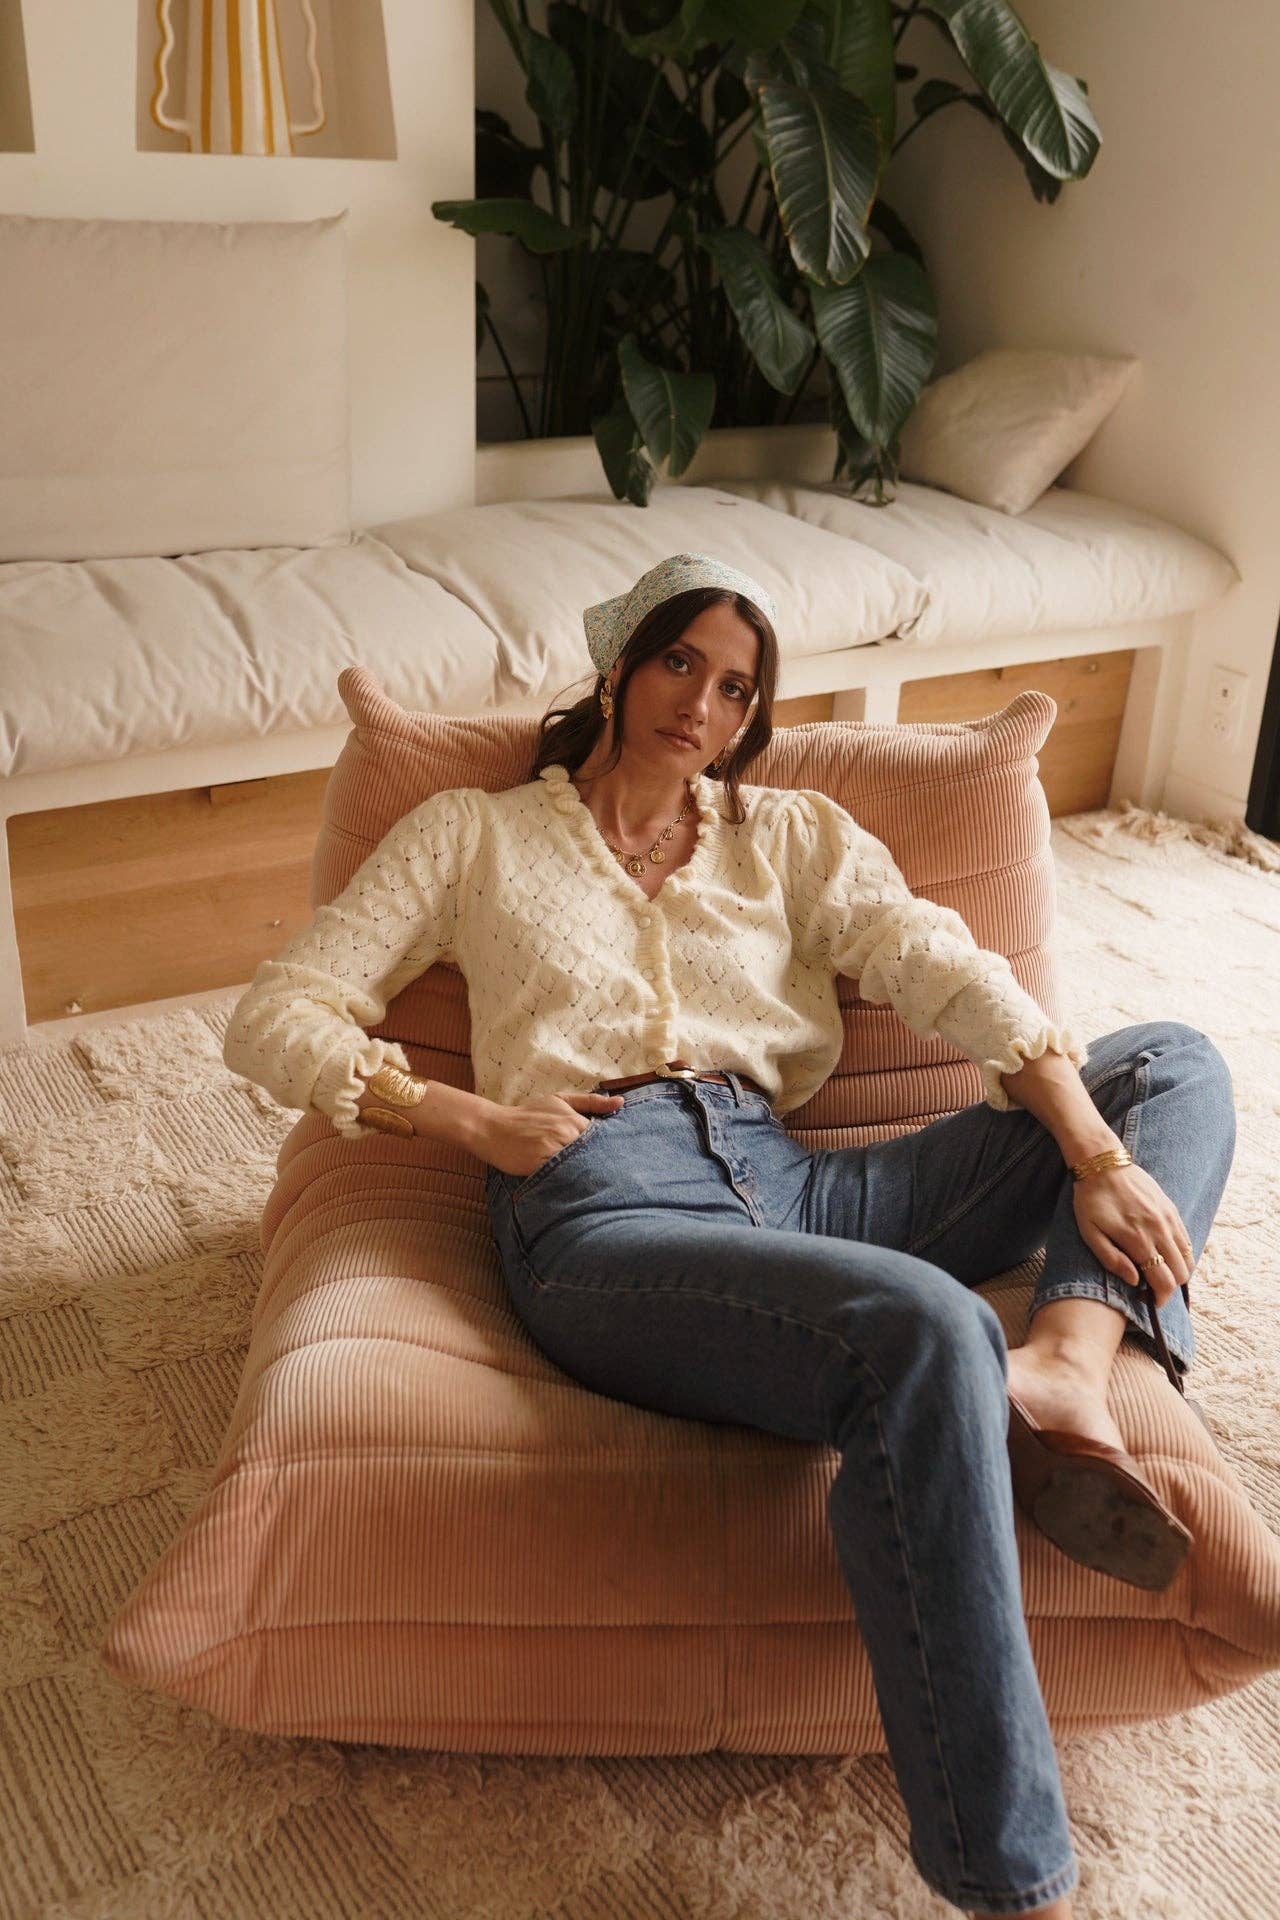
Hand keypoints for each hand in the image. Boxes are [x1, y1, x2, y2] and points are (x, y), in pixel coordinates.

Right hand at [480, 1089, 624, 1179]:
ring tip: (593, 1184)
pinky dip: (568, 1181)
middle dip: (600, 1164)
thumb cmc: (528, 1115)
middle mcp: (566, 1134)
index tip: (614, 1159)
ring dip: (586, 1175)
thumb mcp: (559, 1100)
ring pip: (580, 1167)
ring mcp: (553, 1151)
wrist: (493, 1128)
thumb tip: (621, 1102)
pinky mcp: (540, 1166)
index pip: (603, 1139)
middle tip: (611, 1176)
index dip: (608, 1149)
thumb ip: (590, 1102)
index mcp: (574, 1120)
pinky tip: (573, 1186)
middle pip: (595, 1155)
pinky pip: (561, 1177)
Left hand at [1071, 1161, 1193, 1306]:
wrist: (1103, 1163)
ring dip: (1178, 1271)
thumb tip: (1135, 1280)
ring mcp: (1169, 1219)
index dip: (1160, 1298)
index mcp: (1138, 1240)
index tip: (1149, 1301)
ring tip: (1159, 1273)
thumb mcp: (1089, 1233)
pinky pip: (1186, 1239)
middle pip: (1182, 1273)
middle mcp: (1160, 1230)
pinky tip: (1165, 1255)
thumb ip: (1112, 1259)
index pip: (1164, 1281)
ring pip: (1189, 1257)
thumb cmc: (1091, 1200)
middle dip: (1170, 1288)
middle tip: (1152, 1288)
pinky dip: (1182, 1254)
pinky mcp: (1172, 1209)